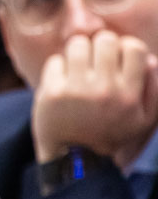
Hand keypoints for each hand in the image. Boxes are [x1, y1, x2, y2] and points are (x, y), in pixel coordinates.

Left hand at [32, 30, 157, 165]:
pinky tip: (62, 80)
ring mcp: (77, 89)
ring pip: (78, 44)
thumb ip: (154, 89)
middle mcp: (105, 89)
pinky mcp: (52, 92)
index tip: (116, 59)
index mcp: (129, 94)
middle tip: (95, 61)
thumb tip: (151, 59)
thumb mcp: (144, 119)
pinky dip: (57, 67)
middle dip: (99, 46)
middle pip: (104, 40)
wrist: (73, 158)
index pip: (133, 47)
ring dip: (77, 53)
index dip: (124, 47)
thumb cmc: (110, 134)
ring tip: (77, 68)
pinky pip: (55, 61)